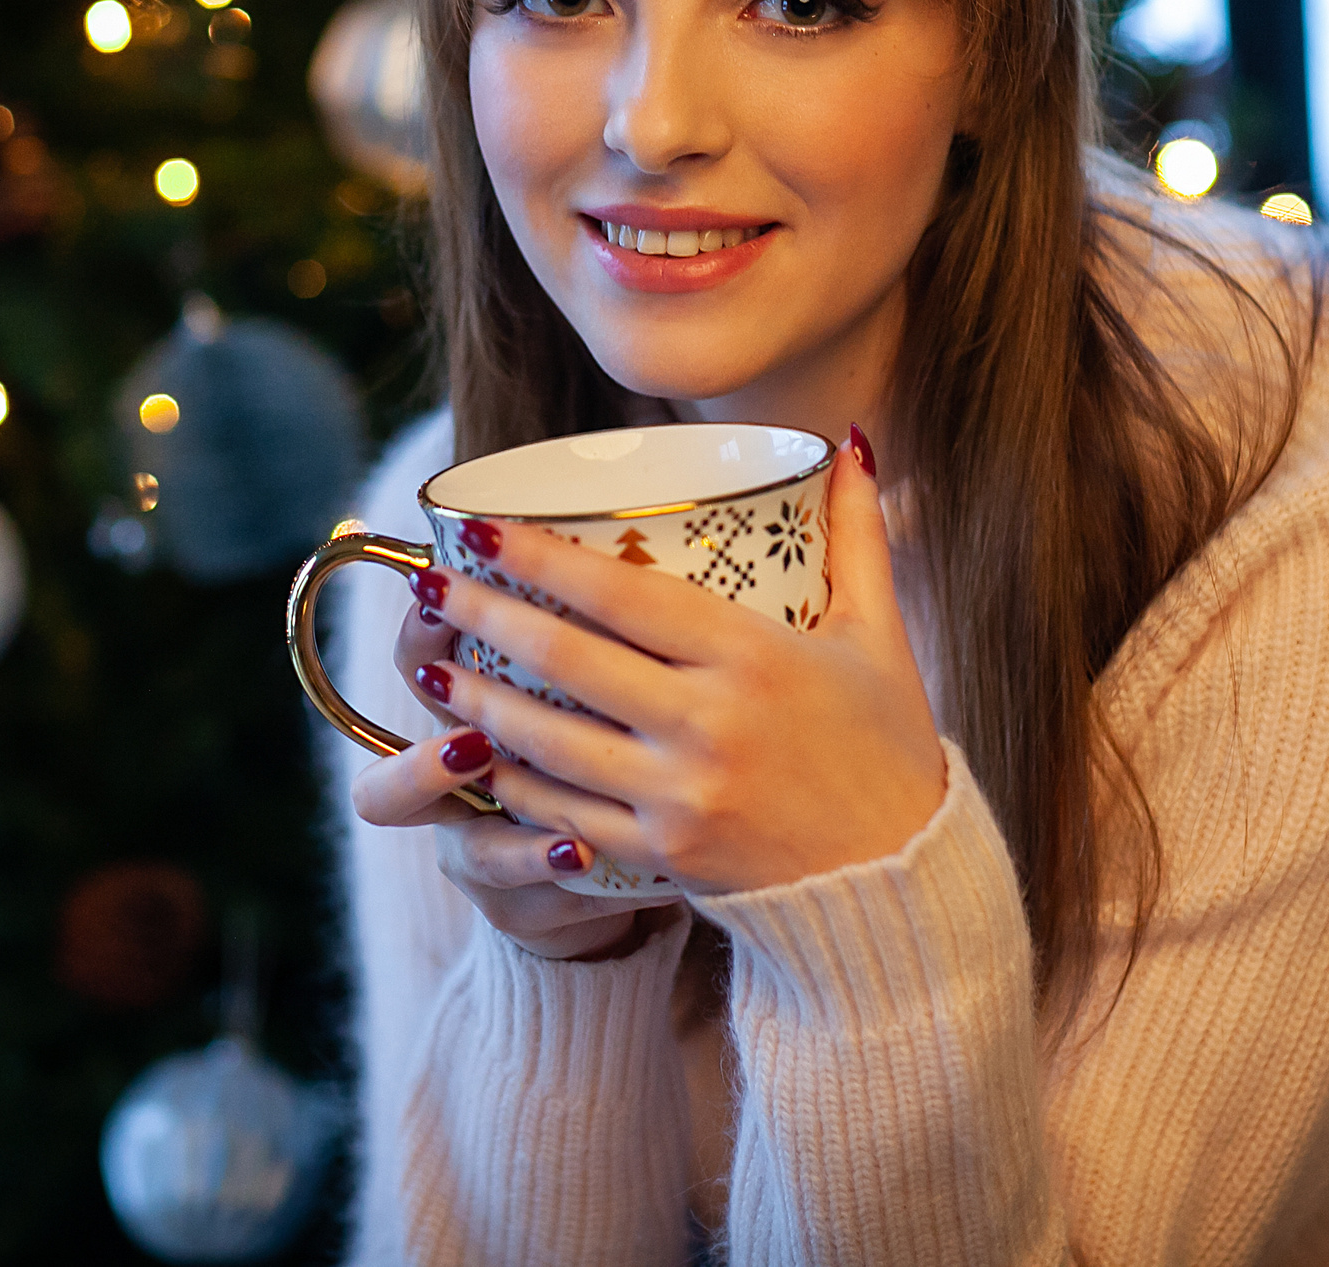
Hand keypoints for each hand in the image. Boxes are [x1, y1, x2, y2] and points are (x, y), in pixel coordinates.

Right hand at [347, 599, 678, 959]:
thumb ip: (599, 626)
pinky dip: (573, 883)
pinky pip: (535, 902)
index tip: (438, 595)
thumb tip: (634, 530)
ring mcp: (480, 852)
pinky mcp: (522, 907)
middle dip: (426, 767)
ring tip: (570, 840)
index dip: (418, 636)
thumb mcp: (601, 671)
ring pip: (470, 854)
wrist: (621, 851)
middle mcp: (454, 788)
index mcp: (464, 708)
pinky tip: (602, 867)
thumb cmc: (613, 733)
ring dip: (515, 844)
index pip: (418, 664)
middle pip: (390, 786)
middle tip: (472, 744)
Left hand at [410, 432, 944, 896]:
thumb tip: (849, 442)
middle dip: (483, 618)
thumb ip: (858, 539)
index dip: (540, 559)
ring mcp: (680, 796)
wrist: (900, 887)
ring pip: (549, 740)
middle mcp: (709, 726)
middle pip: (566, 660)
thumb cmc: (888, 749)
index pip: (622, 595)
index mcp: (755, 659)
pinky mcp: (662, 852)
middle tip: (427, 587)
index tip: (479, 529)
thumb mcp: (879, 637)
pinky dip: (511, 781)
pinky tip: (474, 753)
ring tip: (429, 665)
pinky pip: (564, 811)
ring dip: (478, 700)